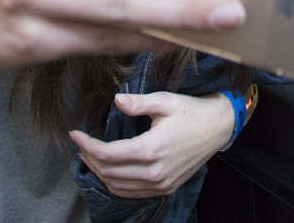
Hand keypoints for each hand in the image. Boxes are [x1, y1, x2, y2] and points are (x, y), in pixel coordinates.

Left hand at [69, 90, 233, 197]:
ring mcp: (160, 183)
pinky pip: (131, 193)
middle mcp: (155, 172)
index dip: (86, 144)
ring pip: (117, 186)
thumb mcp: (165, 101)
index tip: (75, 133)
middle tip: (80, 143)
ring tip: (90, 155)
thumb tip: (116, 100)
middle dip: (88, 157)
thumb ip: (138, 103)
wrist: (218, 128)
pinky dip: (115, 184)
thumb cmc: (192, 111)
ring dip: (99, 172)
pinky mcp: (165, 188)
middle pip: (108, 172)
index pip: (107, 154)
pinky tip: (109, 170)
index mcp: (151, 149)